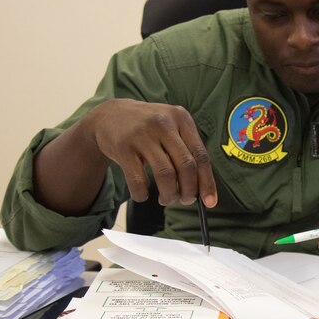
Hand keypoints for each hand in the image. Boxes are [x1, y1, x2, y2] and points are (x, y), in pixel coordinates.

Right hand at [80, 99, 216, 206]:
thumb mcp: (171, 128)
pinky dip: (142, 194)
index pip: (201, 155)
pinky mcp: (123, 147)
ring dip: (169, 195)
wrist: (109, 115)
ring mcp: (142, 134)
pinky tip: (142, 195)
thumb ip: (187, 151)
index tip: (210, 203)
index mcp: (181, 118)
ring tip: (167, 199)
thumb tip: (204, 190)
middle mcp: (164, 123)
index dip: (207, 182)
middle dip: (189, 190)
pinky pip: (138, 180)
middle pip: (186, 166)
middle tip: (186, 201)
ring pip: (165, 174)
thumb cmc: (149, 129)